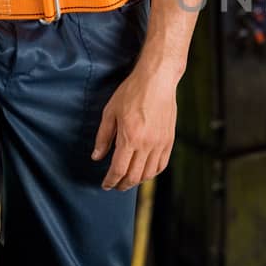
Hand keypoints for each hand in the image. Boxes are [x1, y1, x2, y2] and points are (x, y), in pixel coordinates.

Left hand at [91, 64, 177, 189]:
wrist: (157, 80)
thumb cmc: (132, 92)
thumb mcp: (110, 112)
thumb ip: (103, 137)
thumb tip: (97, 157)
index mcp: (130, 138)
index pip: (118, 169)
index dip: (110, 181)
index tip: (105, 185)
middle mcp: (146, 144)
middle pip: (134, 176)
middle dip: (122, 184)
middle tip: (115, 185)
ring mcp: (160, 143)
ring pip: (149, 173)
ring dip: (137, 181)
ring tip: (128, 180)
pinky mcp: (169, 140)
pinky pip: (162, 164)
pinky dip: (152, 173)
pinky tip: (145, 172)